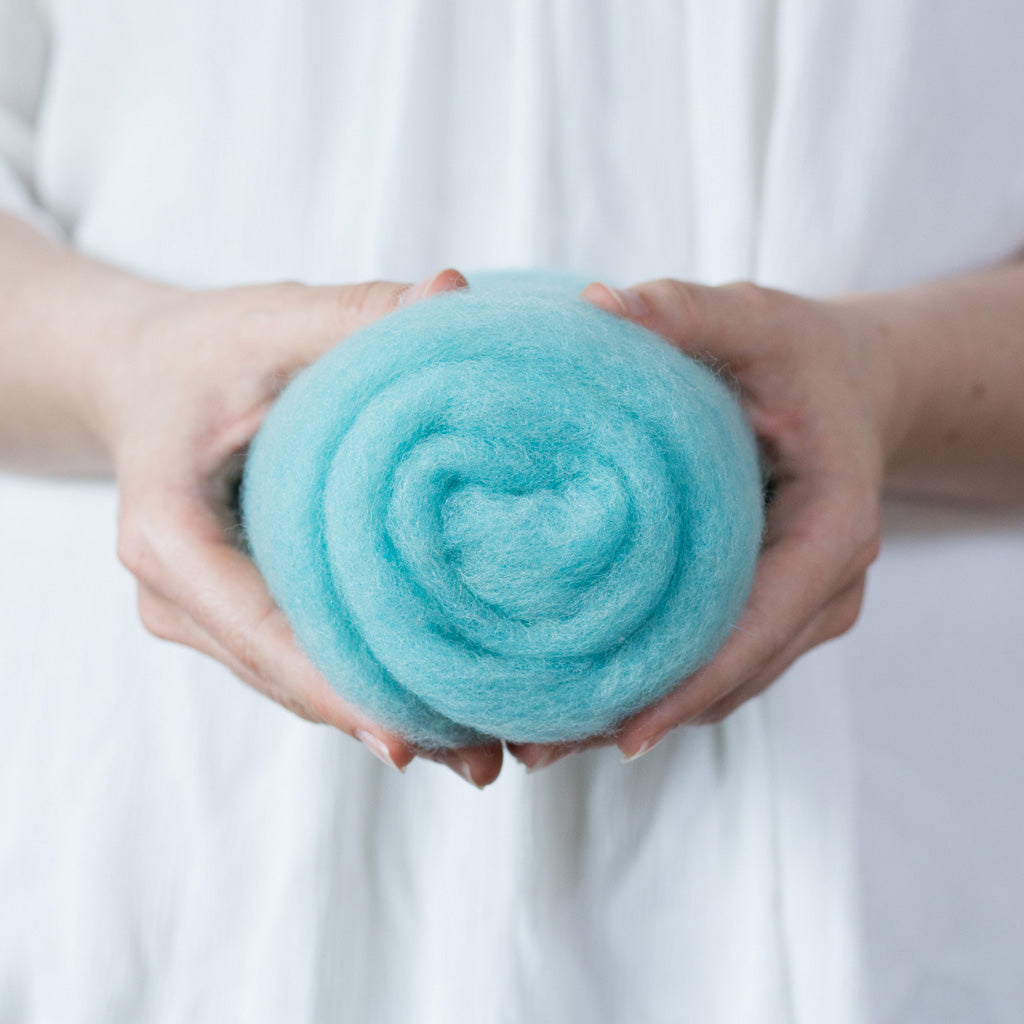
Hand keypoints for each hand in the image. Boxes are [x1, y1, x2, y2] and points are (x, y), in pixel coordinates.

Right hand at [92, 268, 503, 787]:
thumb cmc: (200, 349)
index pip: (260, 633)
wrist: (140, 375)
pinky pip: (302, 660)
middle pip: (288, 679)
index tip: (411, 737)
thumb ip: (357, 314)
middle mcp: (177, 597)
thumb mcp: (268, 320)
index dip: (336, 688)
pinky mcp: (235, 612)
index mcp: (167, 539)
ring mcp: (202, 614)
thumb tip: (456, 293)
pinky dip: (367, 685)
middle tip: (487, 759)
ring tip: (484, 755)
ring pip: (299, 684)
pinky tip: (444, 708)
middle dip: (383, 721)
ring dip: (385, 718)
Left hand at [509, 277, 897, 769]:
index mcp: (834, 530)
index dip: (693, 684)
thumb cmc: (801, 356)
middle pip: (731, 677)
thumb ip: (687, 313)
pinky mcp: (767, 608)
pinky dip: (650, 684)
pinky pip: (712, 662)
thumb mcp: (753, 321)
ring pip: (718, 684)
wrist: (845, 386)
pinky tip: (575, 695)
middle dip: (640, 716)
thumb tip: (598, 307)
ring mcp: (799, 607)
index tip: (619, 733)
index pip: (763, 626)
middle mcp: (824, 588)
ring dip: (635, 713)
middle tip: (536, 749)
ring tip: (537, 740)